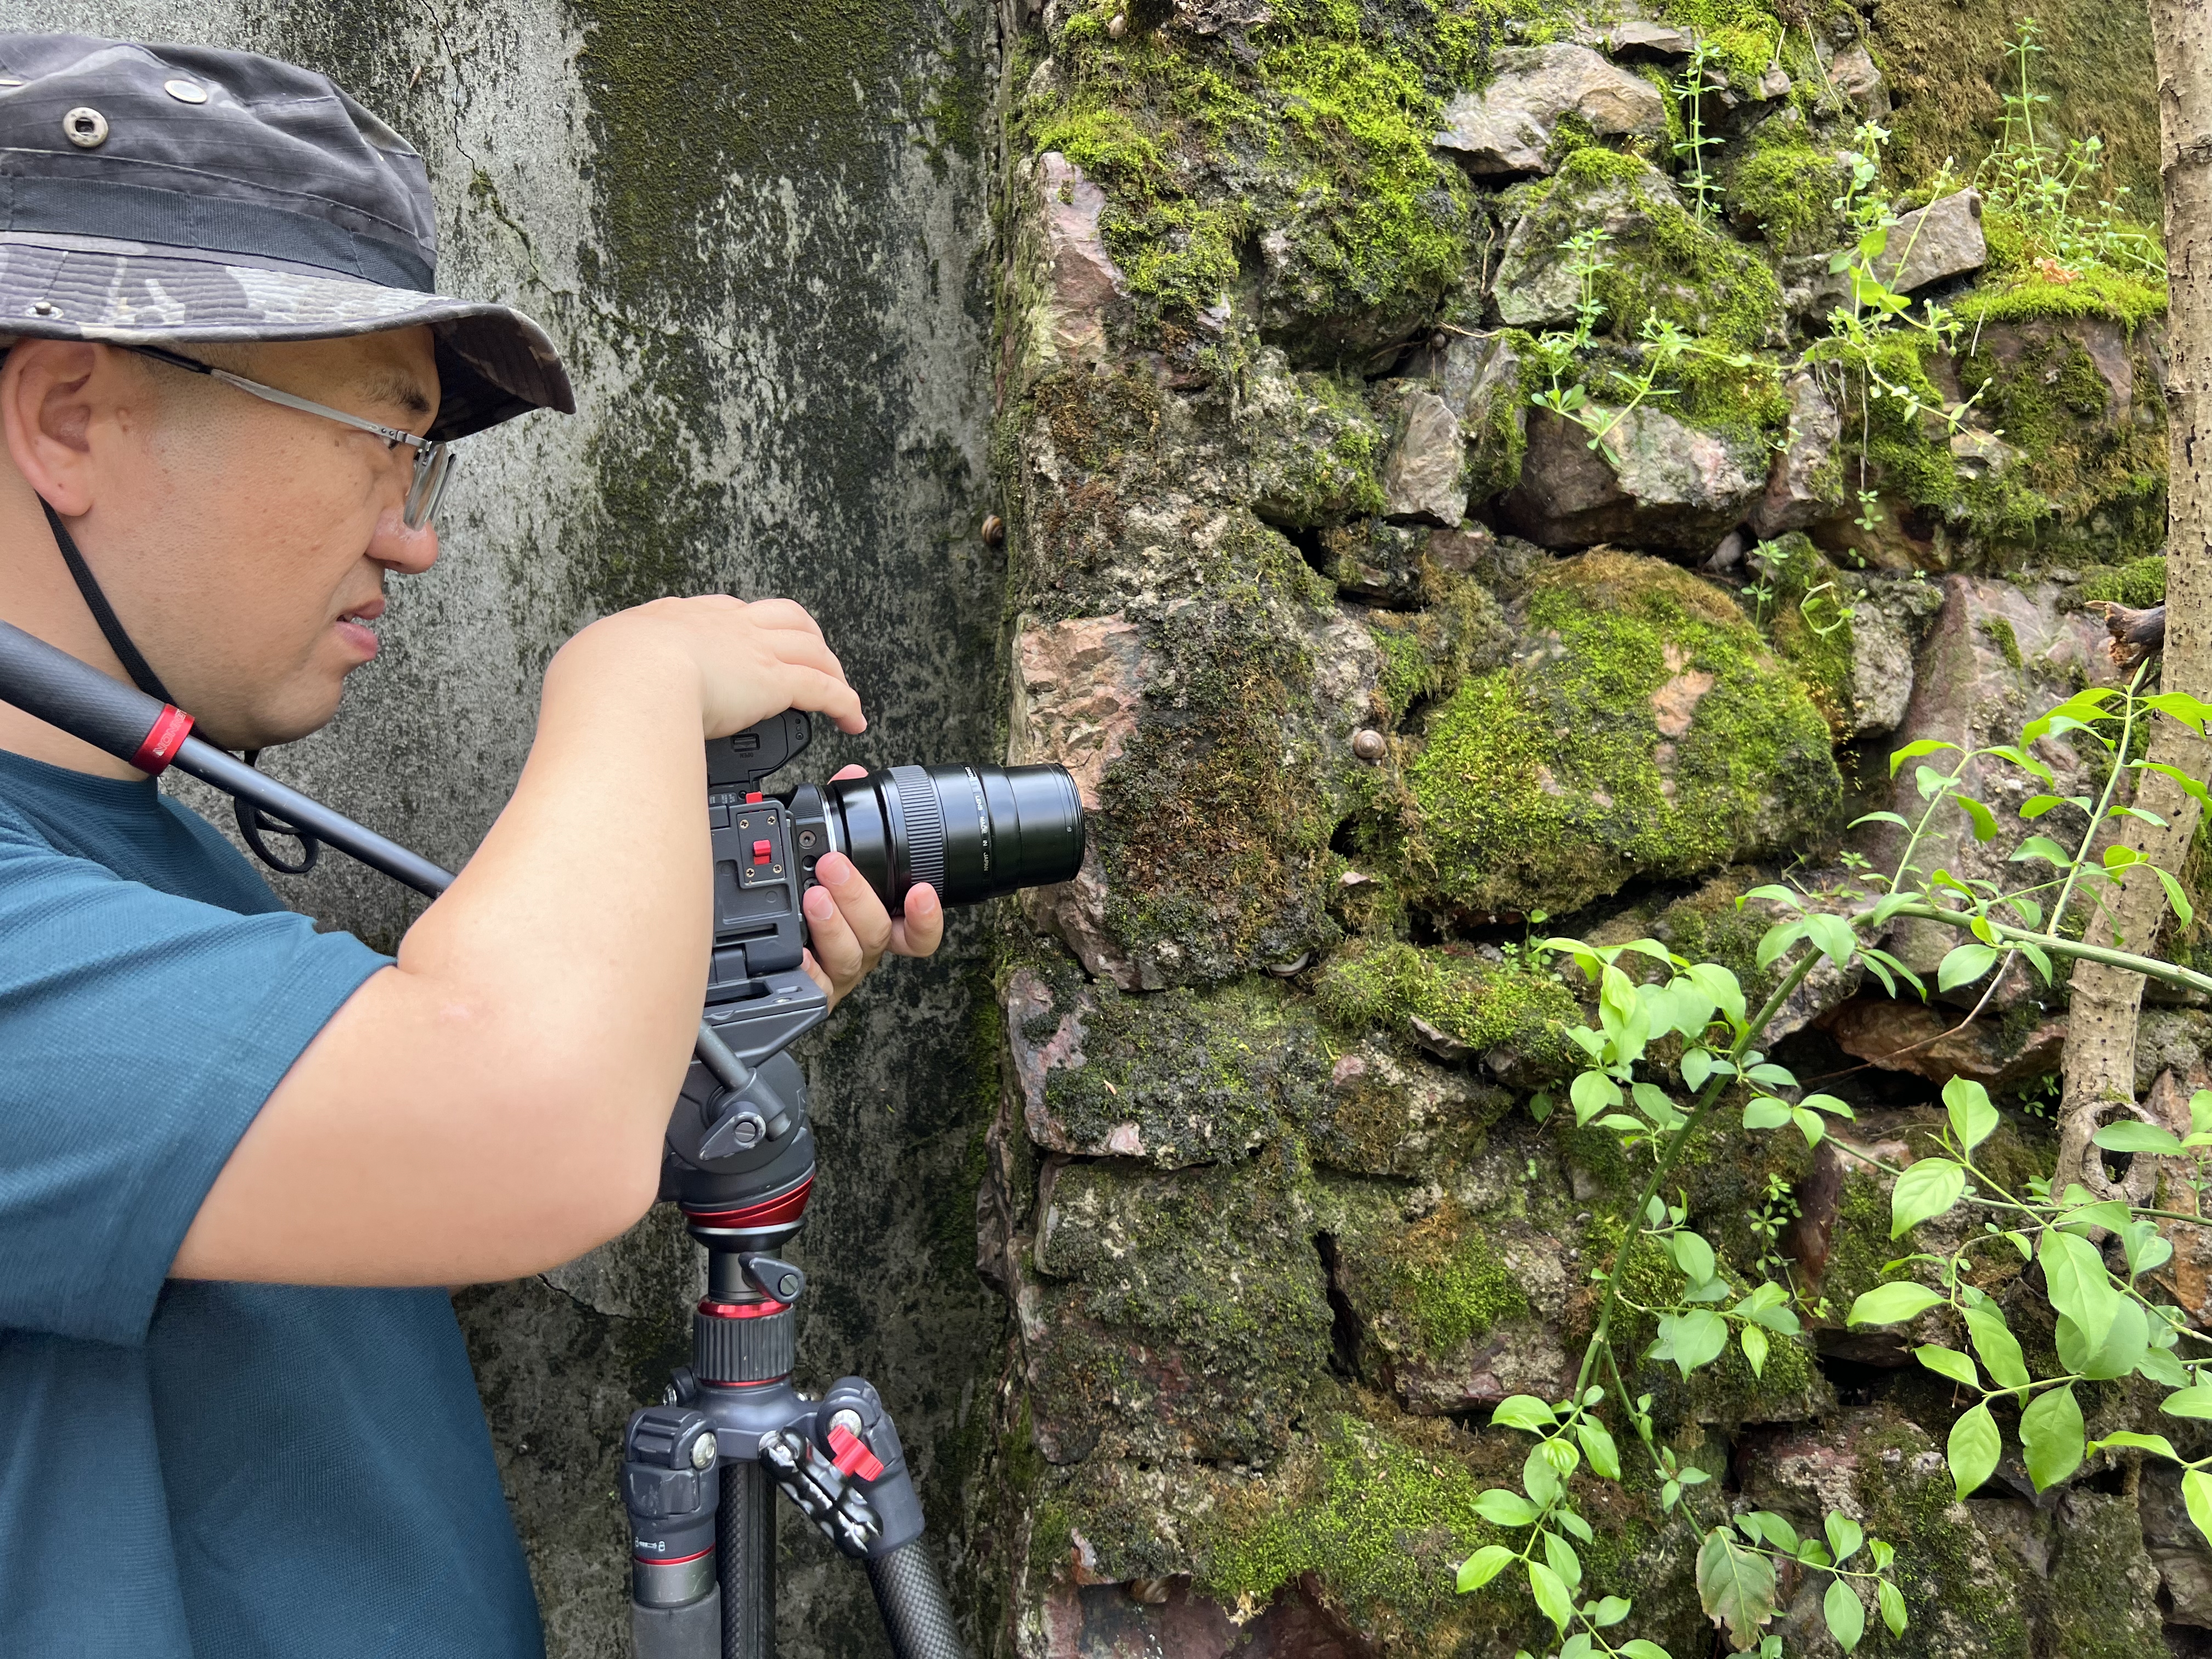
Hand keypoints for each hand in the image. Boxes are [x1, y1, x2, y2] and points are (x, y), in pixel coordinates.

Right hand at [560, 594, 864, 739]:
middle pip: (779, 616)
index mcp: (673, 620)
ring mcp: (752, 649)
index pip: (721, 614)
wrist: (626, 679)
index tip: (744, 645)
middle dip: (799, 635)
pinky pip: (824, 688)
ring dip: (830, 666)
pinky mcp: (775, 681)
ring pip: (810, 646)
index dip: (740, 627)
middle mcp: (720, 626)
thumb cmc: (599, 679)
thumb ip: (597, 675)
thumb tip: (585, 691)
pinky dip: (845, 703)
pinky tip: (854, 719)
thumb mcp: (589, 665)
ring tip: (839, 689)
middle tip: (808, 657)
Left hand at [798, 767, 944, 1006]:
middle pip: (878, 931)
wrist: (777, 949)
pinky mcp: (812, 988)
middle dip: (859, 897)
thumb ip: (849, 816)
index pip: (918, 930)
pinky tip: (798, 952)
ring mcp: (839, 970)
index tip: (921, 892)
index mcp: (880, 922)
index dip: (926, 916)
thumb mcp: (839, 854)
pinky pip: (813, 987)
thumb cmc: (817, 899)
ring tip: (813, 898)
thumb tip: (853, 775)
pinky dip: (807, 969)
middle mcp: (865, 948)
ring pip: (850, 956)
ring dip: (834, 924)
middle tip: (833, 866)